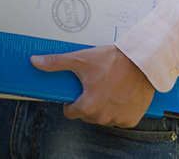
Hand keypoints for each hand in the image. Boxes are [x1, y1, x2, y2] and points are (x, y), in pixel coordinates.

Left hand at [31, 45, 153, 127]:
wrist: (143, 60)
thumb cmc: (114, 60)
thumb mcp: (82, 59)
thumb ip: (56, 63)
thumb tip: (35, 61)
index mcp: (87, 106)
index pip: (71, 112)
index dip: (73, 102)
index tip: (80, 92)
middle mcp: (102, 117)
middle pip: (87, 115)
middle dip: (89, 103)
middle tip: (97, 86)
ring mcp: (118, 119)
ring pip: (103, 118)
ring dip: (105, 108)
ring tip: (110, 89)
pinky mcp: (132, 119)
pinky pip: (120, 119)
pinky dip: (120, 111)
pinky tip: (122, 96)